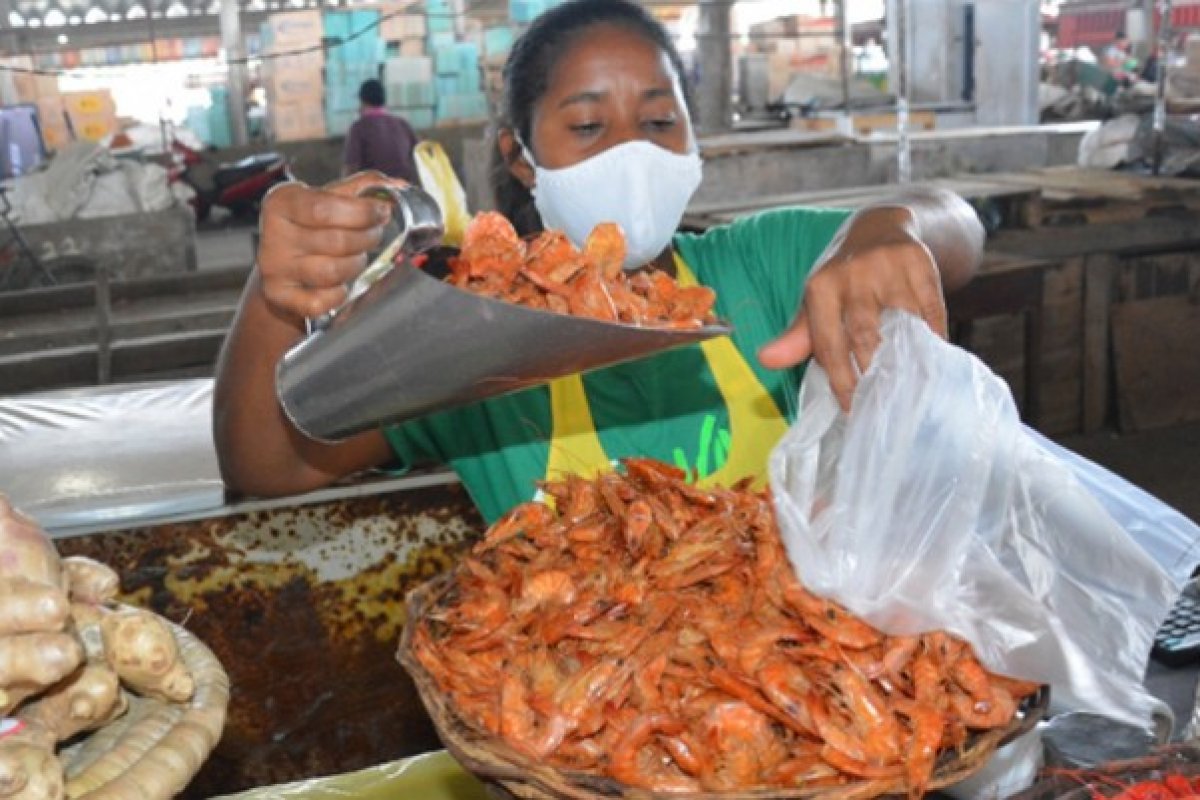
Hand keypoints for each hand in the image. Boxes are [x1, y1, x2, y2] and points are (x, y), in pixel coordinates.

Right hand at [256, 171, 406, 322]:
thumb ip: (363, 188)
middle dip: (367, 238)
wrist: (280, 263)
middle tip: (373, 234)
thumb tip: (398, 185)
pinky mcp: (278, 295)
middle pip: (336, 241)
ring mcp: (274, 267)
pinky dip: (338, 294)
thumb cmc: (310, 226)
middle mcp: (274, 234)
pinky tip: (339, 283)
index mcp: (283, 202)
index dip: (362, 212)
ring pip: (332, 271)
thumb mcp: (328, 198)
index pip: (325, 208)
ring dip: (355, 265)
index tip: (382, 212)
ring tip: (356, 257)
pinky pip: (320, 300)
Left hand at [758, 207, 946, 411]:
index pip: (829, 344)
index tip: (852, 409)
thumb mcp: (816, 302)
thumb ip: (797, 337)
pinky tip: (931, 361)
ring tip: (909, 391)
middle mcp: (852, 274)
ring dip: (907, 360)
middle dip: (873, 375)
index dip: (841, 381)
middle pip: (865, 337)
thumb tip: (766, 360)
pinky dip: (933, 339)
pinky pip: (931, 311)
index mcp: (821, 287)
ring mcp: (888, 267)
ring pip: (902, 325)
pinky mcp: (919, 263)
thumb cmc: (843, 279)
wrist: (879, 228)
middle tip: (881, 407)